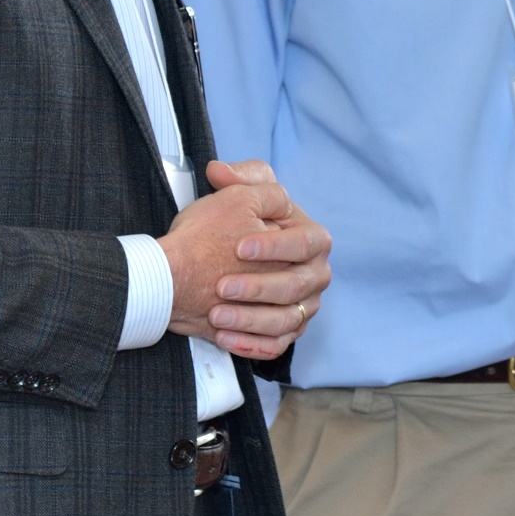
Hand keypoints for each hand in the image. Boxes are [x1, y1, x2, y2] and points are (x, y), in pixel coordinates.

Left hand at [157, 159, 331, 359]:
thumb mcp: (233, 196)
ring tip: (217, 315)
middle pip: (297, 286)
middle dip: (259, 288)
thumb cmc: (221, 230)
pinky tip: (225, 337)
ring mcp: (302, 306)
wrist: (201, 270)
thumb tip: (220, 171)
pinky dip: (251, 344)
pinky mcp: (285, 332)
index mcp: (311, 239)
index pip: (307, 242)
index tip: (239, 247)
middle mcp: (314, 275)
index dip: (276, 246)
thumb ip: (238, 178)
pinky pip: (276, 344)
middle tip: (223, 287)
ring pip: (286, 319)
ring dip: (251, 319)